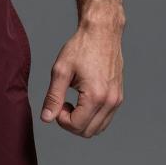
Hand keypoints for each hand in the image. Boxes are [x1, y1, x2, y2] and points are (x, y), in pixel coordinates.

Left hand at [40, 21, 123, 137]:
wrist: (102, 32)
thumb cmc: (80, 47)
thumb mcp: (61, 70)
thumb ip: (53, 97)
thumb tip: (47, 118)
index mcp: (96, 96)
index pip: (76, 126)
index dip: (61, 119)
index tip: (57, 103)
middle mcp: (110, 102)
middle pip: (88, 132)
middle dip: (71, 123)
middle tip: (62, 103)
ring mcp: (117, 100)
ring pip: (98, 128)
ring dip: (82, 121)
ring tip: (72, 101)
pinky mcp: (119, 97)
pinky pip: (105, 118)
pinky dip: (92, 116)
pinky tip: (82, 100)